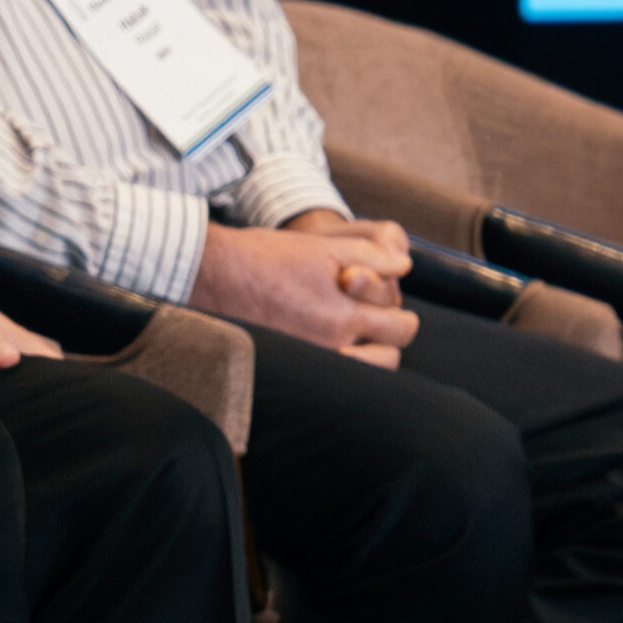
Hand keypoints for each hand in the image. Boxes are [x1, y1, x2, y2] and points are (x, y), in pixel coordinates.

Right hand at [191, 217, 414, 362]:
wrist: (219, 274)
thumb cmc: (268, 257)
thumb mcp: (326, 246)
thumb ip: (372, 255)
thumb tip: (403, 265)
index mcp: (343, 318)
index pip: (400, 325)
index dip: (395, 304)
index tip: (380, 293)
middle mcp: (332, 348)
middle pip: (390, 355)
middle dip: (392, 332)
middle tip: (378, 314)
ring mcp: (315, 360)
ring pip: (369, 372)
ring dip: (375, 352)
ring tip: (363, 330)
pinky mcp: (298, 364)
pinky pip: (342, 376)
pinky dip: (351, 363)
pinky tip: (340, 343)